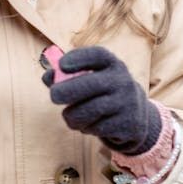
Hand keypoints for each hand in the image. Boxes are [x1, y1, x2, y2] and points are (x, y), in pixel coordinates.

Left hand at [42, 46, 160, 154]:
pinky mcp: (127, 123)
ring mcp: (127, 102)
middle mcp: (122, 81)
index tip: (61, 65)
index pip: (98, 55)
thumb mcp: (87, 79)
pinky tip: (90, 125)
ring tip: (71, 116)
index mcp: (112, 64)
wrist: (134, 114)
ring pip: (88, 111)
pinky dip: (86, 128)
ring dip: (72, 116)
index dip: (78, 58)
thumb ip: (64, 76)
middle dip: (65, 91)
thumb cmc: (99, 92)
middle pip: (89, 85)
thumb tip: (48, 77)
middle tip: (53, 97)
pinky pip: (96, 128)